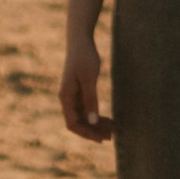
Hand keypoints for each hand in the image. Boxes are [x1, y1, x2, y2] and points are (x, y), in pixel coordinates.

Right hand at [59, 28, 112, 144]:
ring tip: (113, 130)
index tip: (101, 138)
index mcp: (65, 97)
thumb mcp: (89, 78)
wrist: (80, 40)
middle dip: (94, 131)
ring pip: (83, 117)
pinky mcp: (79, 91)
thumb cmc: (84, 56)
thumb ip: (90, 99)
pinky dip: (96, 115)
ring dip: (97, 124)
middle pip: (78, 123)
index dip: (86, 133)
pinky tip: (108, 119)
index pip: (73, 123)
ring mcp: (72, 95)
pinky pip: (87, 109)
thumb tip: (92, 121)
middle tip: (112, 136)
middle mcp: (67, 98)